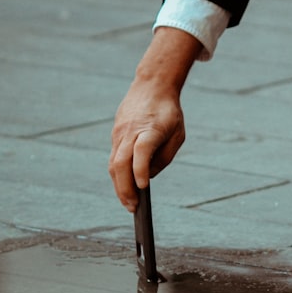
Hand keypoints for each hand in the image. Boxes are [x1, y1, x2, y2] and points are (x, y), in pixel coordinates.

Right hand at [108, 27, 201, 211]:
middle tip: (133, 207)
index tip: (142, 188)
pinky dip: (118, 175)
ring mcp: (120, 133)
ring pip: (114, 164)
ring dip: (119, 186)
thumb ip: (163, 157)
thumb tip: (146, 178)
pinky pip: (114, 158)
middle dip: (125, 188)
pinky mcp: (115, 134)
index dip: (140, 170)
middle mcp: (131, 132)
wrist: (152, 85)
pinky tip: (125, 188)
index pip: (141, 152)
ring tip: (129, 203)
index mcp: (150, 129)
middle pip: (121, 163)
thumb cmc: (169, 113)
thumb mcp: (177, 135)